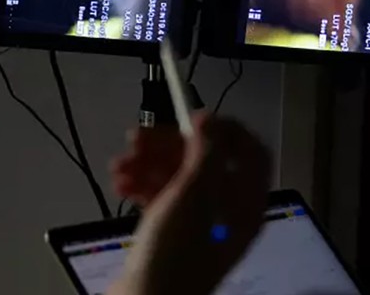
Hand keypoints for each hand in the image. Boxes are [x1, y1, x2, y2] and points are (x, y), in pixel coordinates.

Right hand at [108, 113, 270, 294]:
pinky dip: (141, 183)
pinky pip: (161, 195)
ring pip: (177, 175)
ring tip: (118, 166)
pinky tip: (120, 183)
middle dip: (168, 146)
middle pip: (204, 160)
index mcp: (244, 204)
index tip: (191, 117)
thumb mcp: (193, 196)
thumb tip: (211, 119)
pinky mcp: (173, 232)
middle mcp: (227, 212)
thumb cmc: (174, 252)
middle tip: (135, 138)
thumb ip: (206, 152)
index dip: (225, 130)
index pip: (250, 153)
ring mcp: (199, 223)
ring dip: (147, 163)